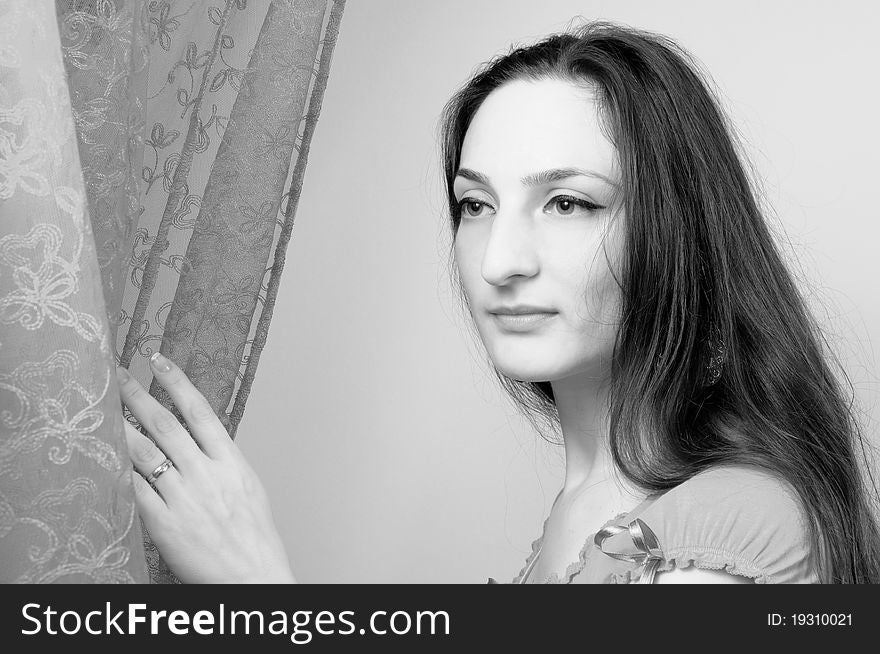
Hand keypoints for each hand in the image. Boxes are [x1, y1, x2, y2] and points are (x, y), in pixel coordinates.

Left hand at [117, 352, 295, 583]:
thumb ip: (223, 463)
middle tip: (117, 376)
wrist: (254, 575)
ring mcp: (185, 498)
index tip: (158, 361)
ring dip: (122, 427)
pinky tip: (106, 458)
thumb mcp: (248, 488)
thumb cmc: (255, 536)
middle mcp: (206, 474)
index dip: (177, 382)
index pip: (200, 411)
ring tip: (104, 410)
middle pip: (166, 425)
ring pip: (145, 453)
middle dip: (138, 396)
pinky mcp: (165, 524)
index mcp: (231, 462)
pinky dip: (121, 473)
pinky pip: (136, 492)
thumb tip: (201, 443)